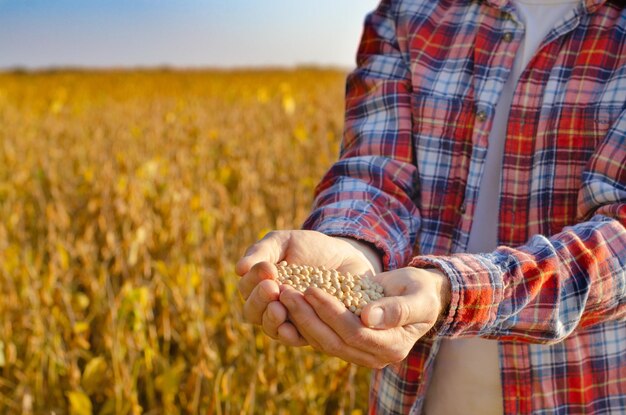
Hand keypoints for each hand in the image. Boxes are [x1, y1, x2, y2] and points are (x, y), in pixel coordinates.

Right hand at [235, 230, 382, 346]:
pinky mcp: (309, 332)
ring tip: (279, 307)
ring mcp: (289, 320)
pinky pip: (294, 340)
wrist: (345, 257)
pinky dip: (290, 335)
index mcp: (260, 284)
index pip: (247, 289)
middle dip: (259, 300)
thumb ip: (262, 251)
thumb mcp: (284, 242)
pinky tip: (290, 327)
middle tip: (271, 288)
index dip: (253, 280)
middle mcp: (270, 305)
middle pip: (252, 312)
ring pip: (270, 328)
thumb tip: (238, 269)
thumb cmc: (309, 247)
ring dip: (271, 319)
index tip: (267, 268)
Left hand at [279, 267, 450, 367]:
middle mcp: (375, 357)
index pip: (355, 333)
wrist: (418, 296)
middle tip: (286, 292)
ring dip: (300, 318)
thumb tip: (369, 318)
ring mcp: (359, 354)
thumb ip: (398, 309)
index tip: (311, 289)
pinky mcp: (347, 345)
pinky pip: (321, 337)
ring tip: (283, 294)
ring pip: (322, 341)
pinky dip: (303, 320)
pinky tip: (289, 302)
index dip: (331, 312)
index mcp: (393, 347)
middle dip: (307, 316)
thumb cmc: (420, 292)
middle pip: (333, 341)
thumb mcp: (418, 296)